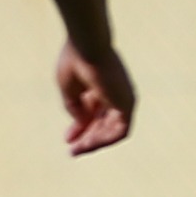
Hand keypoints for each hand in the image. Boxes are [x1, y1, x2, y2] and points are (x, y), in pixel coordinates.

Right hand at [56, 41, 135, 155]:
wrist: (87, 46)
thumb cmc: (74, 60)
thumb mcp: (68, 88)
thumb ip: (74, 107)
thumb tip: (82, 124)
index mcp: (100, 84)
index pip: (93, 111)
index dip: (80, 127)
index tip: (67, 139)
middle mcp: (114, 92)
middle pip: (102, 122)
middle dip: (87, 137)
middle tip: (72, 150)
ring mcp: (123, 98)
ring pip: (112, 129)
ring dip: (95, 142)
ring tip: (78, 150)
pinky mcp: (128, 103)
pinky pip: (121, 130)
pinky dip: (106, 139)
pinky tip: (90, 144)